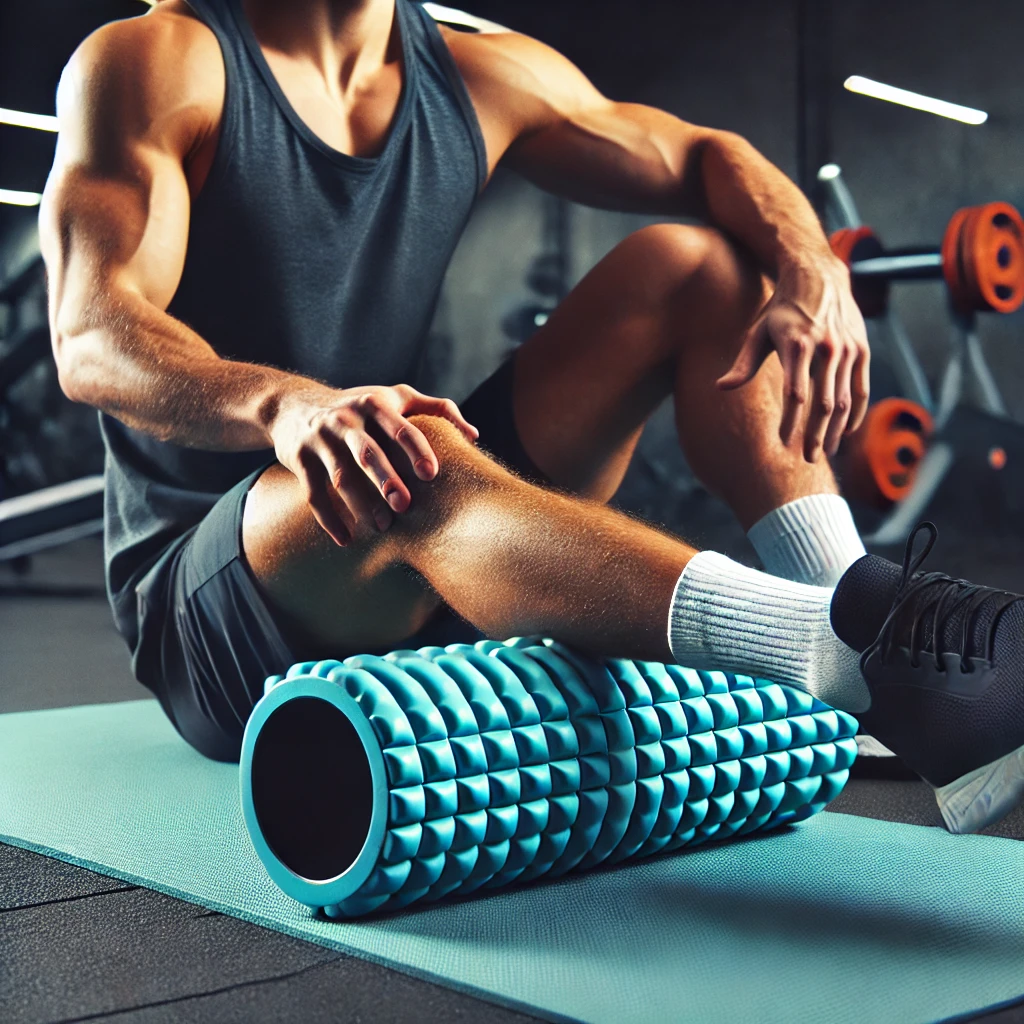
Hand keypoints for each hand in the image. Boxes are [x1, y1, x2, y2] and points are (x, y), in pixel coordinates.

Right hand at [270, 383, 478, 545]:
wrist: (292, 404)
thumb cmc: (359, 405)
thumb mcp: (396, 396)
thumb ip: (436, 409)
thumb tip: (474, 436)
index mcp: (375, 404)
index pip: (399, 427)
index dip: (417, 449)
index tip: (432, 474)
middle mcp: (345, 419)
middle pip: (367, 453)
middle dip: (385, 480)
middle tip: (405, 506)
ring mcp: (320, 439)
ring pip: (340, 477)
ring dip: (361, 504)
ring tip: (382, 527)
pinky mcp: (298, 459)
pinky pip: (313, 494)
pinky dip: (329, 519)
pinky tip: (346, 539)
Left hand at [716, 256, 869, 461]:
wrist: (818, 275)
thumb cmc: (781, 309)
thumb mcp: (758, 332)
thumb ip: (743, 363)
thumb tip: (720, 387)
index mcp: (797, 345)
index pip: (795, 393)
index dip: (790, 421)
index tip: (782, 442)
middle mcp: (826, 348)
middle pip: (824, 402)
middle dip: (816, 434)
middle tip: (808, 459)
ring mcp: (848, 349)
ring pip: (846, 399)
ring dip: (836, 429)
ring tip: (826, 451)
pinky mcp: (862, 349)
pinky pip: (862, 388)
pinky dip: (857, 412)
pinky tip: (846, 431)